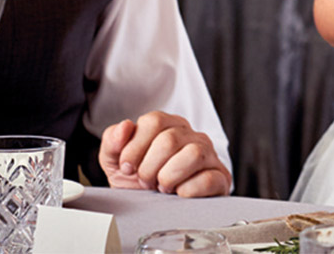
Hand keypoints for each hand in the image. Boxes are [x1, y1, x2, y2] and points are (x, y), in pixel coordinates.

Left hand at [99, 111, 229, 196]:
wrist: (158, 211)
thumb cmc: (141, 182)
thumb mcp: (117, 163)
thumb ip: (112, 141)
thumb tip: (124, 127)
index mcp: (168, 125)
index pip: (153, 121)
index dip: (135, 148)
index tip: (127, 168)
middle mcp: (191, 135)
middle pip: (169, 140)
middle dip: (149, 168)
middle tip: (145, 182)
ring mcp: (208, 154)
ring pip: (192, 154)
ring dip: (169, 177)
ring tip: (162, 187)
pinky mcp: (221, 177)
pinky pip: (207, 179)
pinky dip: (187, 191)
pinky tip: (179, 194)